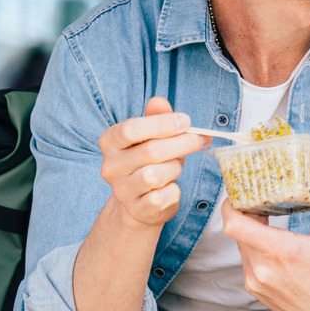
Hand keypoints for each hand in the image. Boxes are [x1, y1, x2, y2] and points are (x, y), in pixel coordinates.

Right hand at [97, 97, 210, 227]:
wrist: (141, 203)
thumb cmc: (150, 162)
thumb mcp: (153, 136)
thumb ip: (156, 117)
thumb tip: (159, 101)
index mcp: (110, 142)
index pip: (130, 129)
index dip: (162, 123)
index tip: (186, 121)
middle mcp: (109, 167)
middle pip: (150, 151)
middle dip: (182, 143)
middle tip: (200, 139)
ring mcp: (121, 191)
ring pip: (155, 175)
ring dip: (175, 168)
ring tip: (177, 166)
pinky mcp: (137, 210)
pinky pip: (162, 197)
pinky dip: (174, 191)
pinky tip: (172, 187)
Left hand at [222, 160, 309, 310]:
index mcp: (283, 252)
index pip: (235, 225)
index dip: (230, 205)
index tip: (238, 191)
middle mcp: (264, 270)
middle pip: (237, 232)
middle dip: (245, 213)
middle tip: (257, 197)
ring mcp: (257, 284)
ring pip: (241, 247)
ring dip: (250, 232)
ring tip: (266, 218)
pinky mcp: (257, 292)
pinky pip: (247, 262)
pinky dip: (255, 249)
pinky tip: (272, 243)